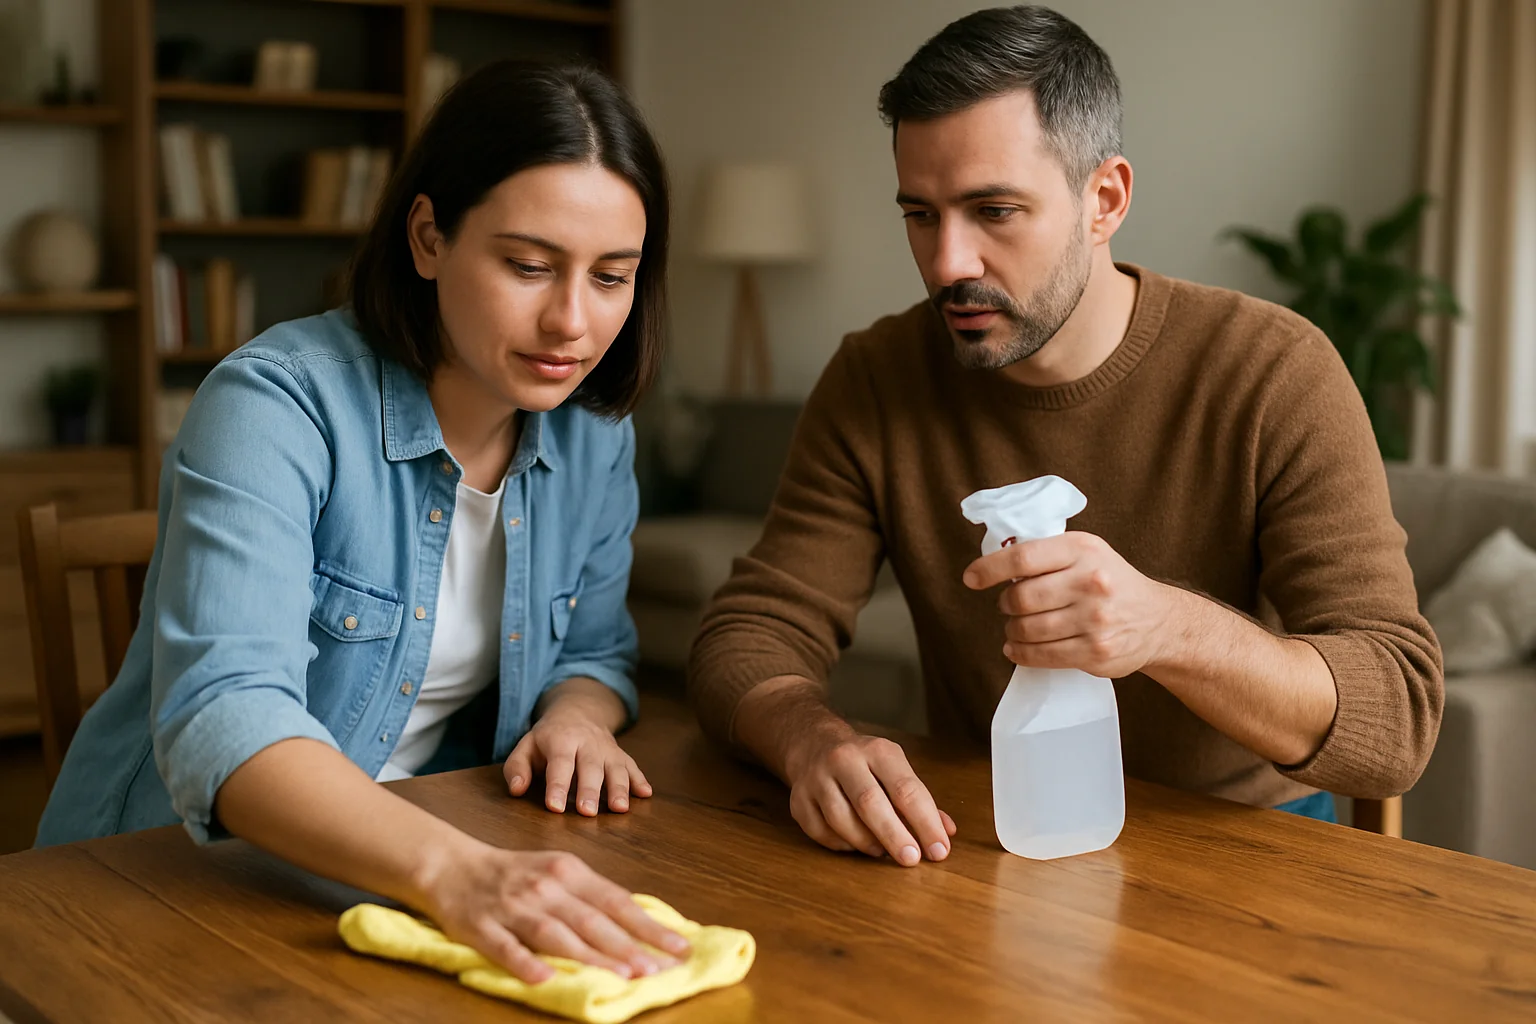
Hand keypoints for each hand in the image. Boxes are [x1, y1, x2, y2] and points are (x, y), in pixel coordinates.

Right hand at [417, 840, 690, 983]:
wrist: (453, 865)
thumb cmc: (515, 873)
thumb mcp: (558, 872)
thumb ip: (592, 896)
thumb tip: (640, 921)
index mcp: (570, 872)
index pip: (617, 901)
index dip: (648, 925)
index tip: (679, 946)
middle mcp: (547, 887)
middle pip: (593, 920)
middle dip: (629, 946)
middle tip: (659, 969)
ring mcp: (515, 907)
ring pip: (557, 934)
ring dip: (591, 955)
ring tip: (622, 974)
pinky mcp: (483, 927)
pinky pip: (506, 947)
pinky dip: (524, 963)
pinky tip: (544, 978)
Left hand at [504, 681, 650, 815]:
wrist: (578, 711)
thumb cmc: (548, 738)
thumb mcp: (526, 746)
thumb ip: (517, 767)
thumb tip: (517, 790)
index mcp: (561, 740)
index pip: (559, 764)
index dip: (557, 785)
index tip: (555, 807)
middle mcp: (587, 743)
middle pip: (590, 767)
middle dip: (590, 790)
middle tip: (588, 813)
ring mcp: (607, 749)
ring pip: (615, 767)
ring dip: (619, 788)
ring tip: (620, 808)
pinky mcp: (620, 754)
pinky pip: (632, 766)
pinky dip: (640, 780)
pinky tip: (646, 794)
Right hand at [783, 717, 956, 866]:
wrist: (813, 743)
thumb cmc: (865, 764)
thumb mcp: (895, 769)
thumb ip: (920, 801)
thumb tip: (947, 831)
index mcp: (877, 750)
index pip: (906, 789)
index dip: (925, 823)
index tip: (939, 850)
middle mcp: (844, 759)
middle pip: (870, 803)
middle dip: (894, 836)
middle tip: (911, 859)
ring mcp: (816, 778)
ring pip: (840, 820)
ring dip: (866, 843)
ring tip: (882, 851)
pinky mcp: (798, 798)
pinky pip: (820, 831)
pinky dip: (841, 844)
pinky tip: (855, 845)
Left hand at [963, 531, 1175, 677]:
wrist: (1158, 620)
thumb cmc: (1112, 583)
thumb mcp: (1088, 553)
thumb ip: (1049, 555)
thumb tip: (995, 566)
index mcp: (1083, 550)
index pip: (1023, 557)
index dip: (990, 569)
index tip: (971, 578)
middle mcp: (1090, 582)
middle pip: (1021, 597)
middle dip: (1006, 604)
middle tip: (1008, 606)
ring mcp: (1094, 620)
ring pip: (1028, 629)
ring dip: (1012, 630)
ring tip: (1016, 627)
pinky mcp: (1095, 652)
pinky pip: (1042, 656)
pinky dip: (1020, 653)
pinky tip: (1016, 648)